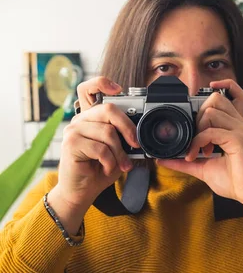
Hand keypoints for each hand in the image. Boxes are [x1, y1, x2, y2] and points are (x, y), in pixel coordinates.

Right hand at [49, 77, 139, 232]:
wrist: (83, 190)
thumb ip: (125, 136)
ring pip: (107, 132)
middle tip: (135, 144)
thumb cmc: (101, 167)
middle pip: (108, 109)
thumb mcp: (118, 149)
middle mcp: (80, 119)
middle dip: (128, 128)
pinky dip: (110, 161)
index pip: (89, 88)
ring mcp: (73, 130)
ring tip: (122, 165)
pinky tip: (107, 168)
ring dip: (120, 153)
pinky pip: (100, 148)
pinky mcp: (70, 144)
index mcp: (91, 116)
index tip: (118, 89)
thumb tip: (142, 131)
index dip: (102, 83)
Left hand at [157, 79, 242, 213]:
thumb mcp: (203, 168)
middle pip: (215, 98)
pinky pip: (211, 131)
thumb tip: (162, 160)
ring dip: (197, 129)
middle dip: (198, 115)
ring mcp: (239, 130)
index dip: (206, 100)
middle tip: (195, 138)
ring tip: (198, 149)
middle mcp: (237, 124)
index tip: (192, 120)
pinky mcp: (239, 139)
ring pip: (211, 111)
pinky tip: (196, 155)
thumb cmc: (235, 180)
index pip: (223, 96)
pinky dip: (197, 142)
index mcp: (232, 126)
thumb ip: (184, 162)